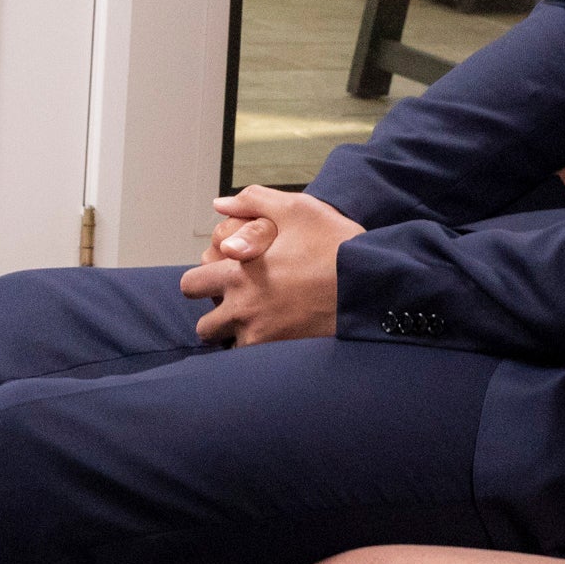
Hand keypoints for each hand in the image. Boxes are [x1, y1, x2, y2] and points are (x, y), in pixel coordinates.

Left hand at [179, 184, 362, 346]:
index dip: (201, 282)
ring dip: (239, 338)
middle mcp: (242, 310)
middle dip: (216, 319)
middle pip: (205, 327)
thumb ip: (253, 201)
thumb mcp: (297, 209)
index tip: (218, 282)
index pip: (191, 285)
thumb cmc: (336, 243)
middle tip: (238, 309)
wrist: (373, 283)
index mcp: (237, 274)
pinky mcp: (283, 356)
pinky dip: (263, 352)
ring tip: (262, 325)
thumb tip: (219, 204)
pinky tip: (280, 337)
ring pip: (230, 347)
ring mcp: (262, 338)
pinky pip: (257, 362)